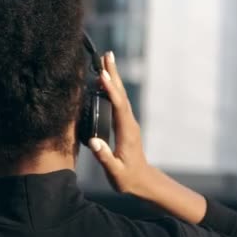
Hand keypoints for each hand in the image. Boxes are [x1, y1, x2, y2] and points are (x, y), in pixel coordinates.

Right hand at [88, 51, 152, 197]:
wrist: (143, 181)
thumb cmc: (128, 178)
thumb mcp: (116, 172)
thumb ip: (105, 157)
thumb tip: (93, 141)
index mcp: (127, 132)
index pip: (118, 106)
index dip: (110, 89)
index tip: (102, 74)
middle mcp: (129, 123)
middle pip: (121, 94)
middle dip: (114, 74)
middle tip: (108, 55)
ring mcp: (128, 122)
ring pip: (120, 95)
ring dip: (113, 78)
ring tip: (106, 61)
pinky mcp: (125, 124)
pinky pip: (118, 102)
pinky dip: (112, 89)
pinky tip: (105, 83)